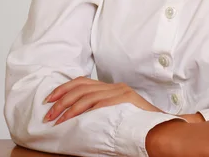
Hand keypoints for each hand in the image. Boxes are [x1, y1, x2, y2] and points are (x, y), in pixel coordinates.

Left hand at [42, 76, 162, 124]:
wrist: (160, 128)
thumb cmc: (136, 125)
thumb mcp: (114, 114)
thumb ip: (100, 110)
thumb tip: (76, 116)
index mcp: (111, 88)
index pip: (82, 82)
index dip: (63, 88)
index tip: (49, 99)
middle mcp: (115, 87)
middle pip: (82, 87)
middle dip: (61, 99)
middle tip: (48, 113)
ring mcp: (121, 92)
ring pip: (88, 95)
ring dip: (68, 108)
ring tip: (57, 119)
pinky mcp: (126, 99)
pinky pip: (100, 102)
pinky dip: (84, 109)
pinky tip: (73, 117)